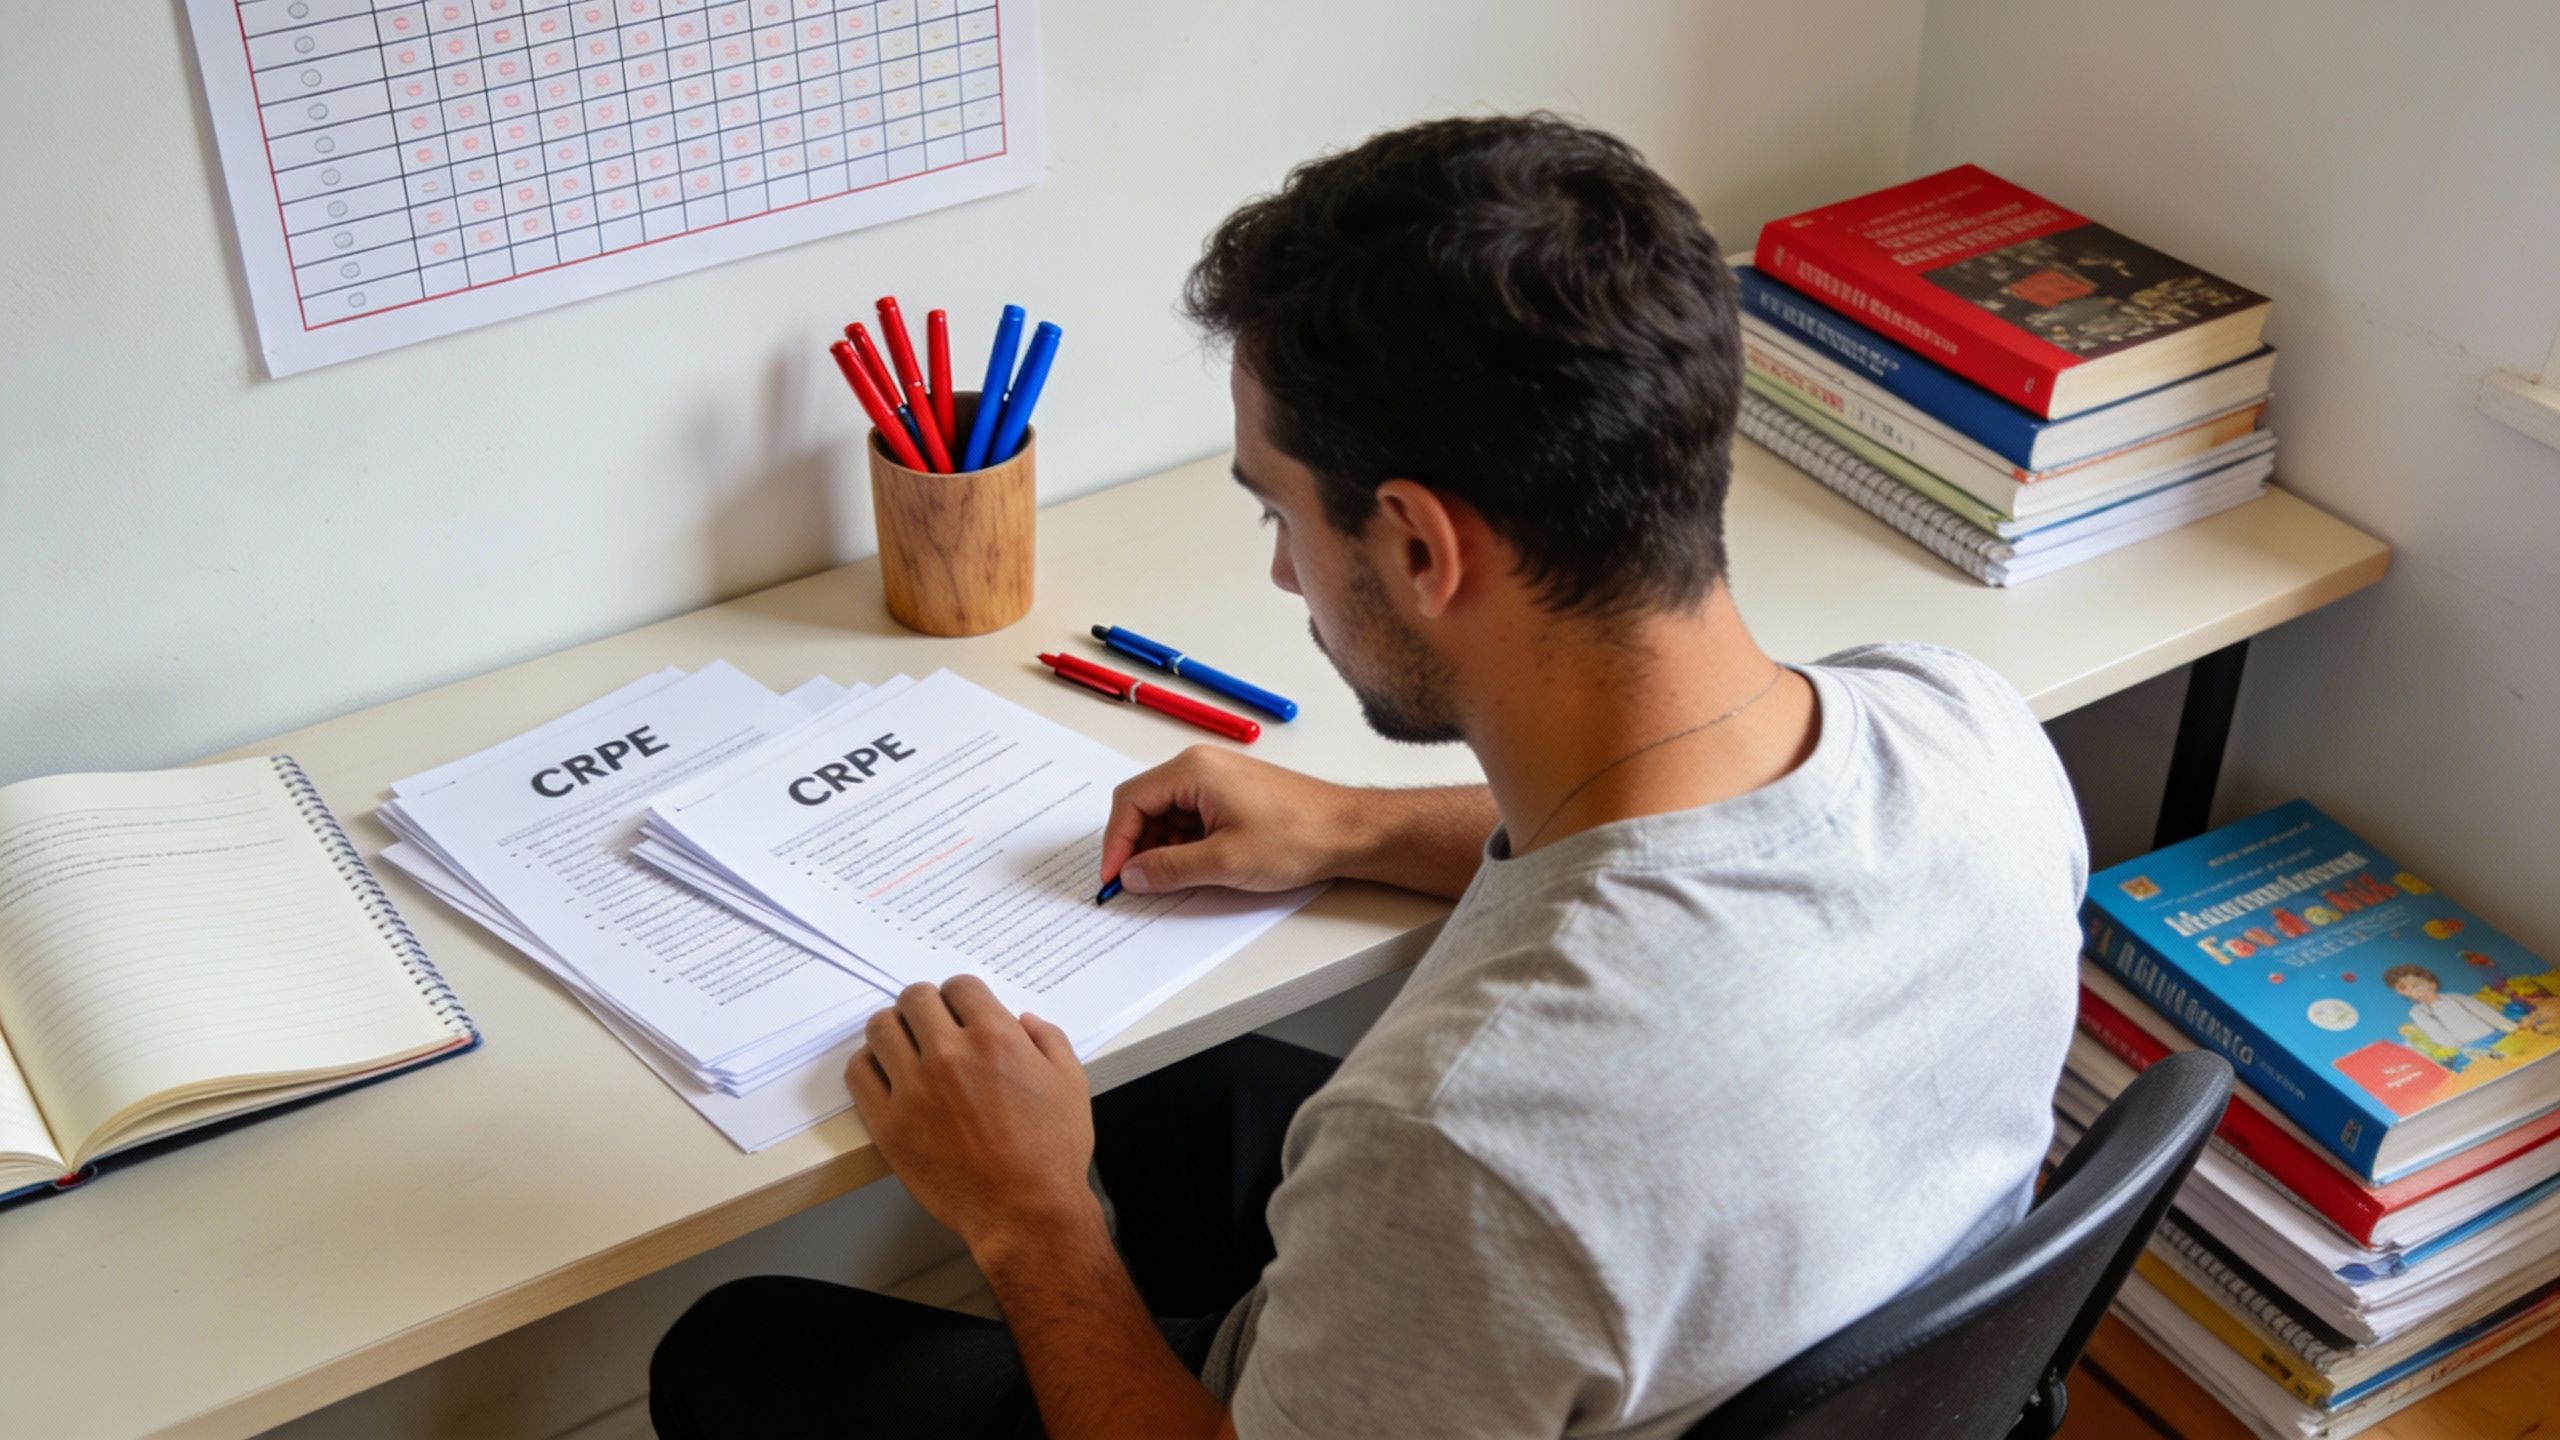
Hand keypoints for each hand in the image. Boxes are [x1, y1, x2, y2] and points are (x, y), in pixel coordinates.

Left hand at [846, 977, 1094, 1251]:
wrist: (1024, 1212)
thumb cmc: (1052, 1153)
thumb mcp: (1071, 1085)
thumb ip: (1049, 1041)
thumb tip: (1024, 1021)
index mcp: (995, 1038)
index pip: (959, 986)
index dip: (961, 996)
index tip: (960, 1012)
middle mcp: (950, 1055)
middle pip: (914, 998)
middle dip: (926, 1006)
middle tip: (932, 1027)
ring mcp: (913, 1089)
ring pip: (881, 1028)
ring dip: (894, 1029)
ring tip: (906, 1048)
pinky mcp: (888, 1123)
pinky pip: (858, 1073)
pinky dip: (868, 1065)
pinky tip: (886, 1075)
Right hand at [1101, 746, 1359, 894]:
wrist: (1349, 831)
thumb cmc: (1297, 836)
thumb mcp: (1224, 862)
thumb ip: (1169, 869)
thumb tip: (1132, 875)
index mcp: (1192, 771)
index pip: (1130, 801)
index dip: (1116, 842)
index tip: (1114, 877)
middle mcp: (1201, 767)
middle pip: (1146, 806)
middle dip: (1138, 847)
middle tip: (1139, 884)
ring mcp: (1218, 780)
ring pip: (1168, 815)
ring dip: (1164, 849)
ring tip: (1175, 880)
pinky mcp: (1232, 795)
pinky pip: (1192, 818)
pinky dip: (1186, 845)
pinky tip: (1197, 869)